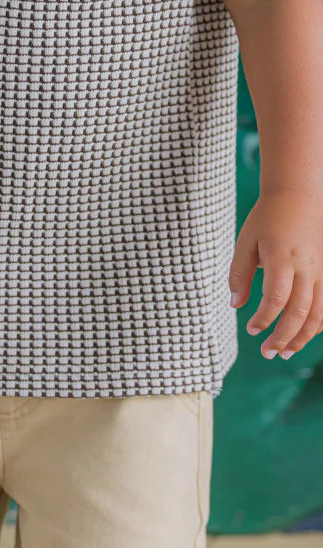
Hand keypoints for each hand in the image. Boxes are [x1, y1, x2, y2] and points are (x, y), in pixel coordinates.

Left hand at [229, 190, 322, 359]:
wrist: (299, 194)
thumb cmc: (268, 218)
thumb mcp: (246, 242)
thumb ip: (239, 274)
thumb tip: (235, 305)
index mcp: (282, 258)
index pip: (277, 298)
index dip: (264, 319)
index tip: (251, 329)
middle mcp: (306, 267)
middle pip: (300, 311)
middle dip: (284, 337)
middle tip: (267, 353)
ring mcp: (320, 270)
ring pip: (318, 312)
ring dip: (303, 336)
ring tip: (286, 353)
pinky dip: (317, 323)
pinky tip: (303, 335)